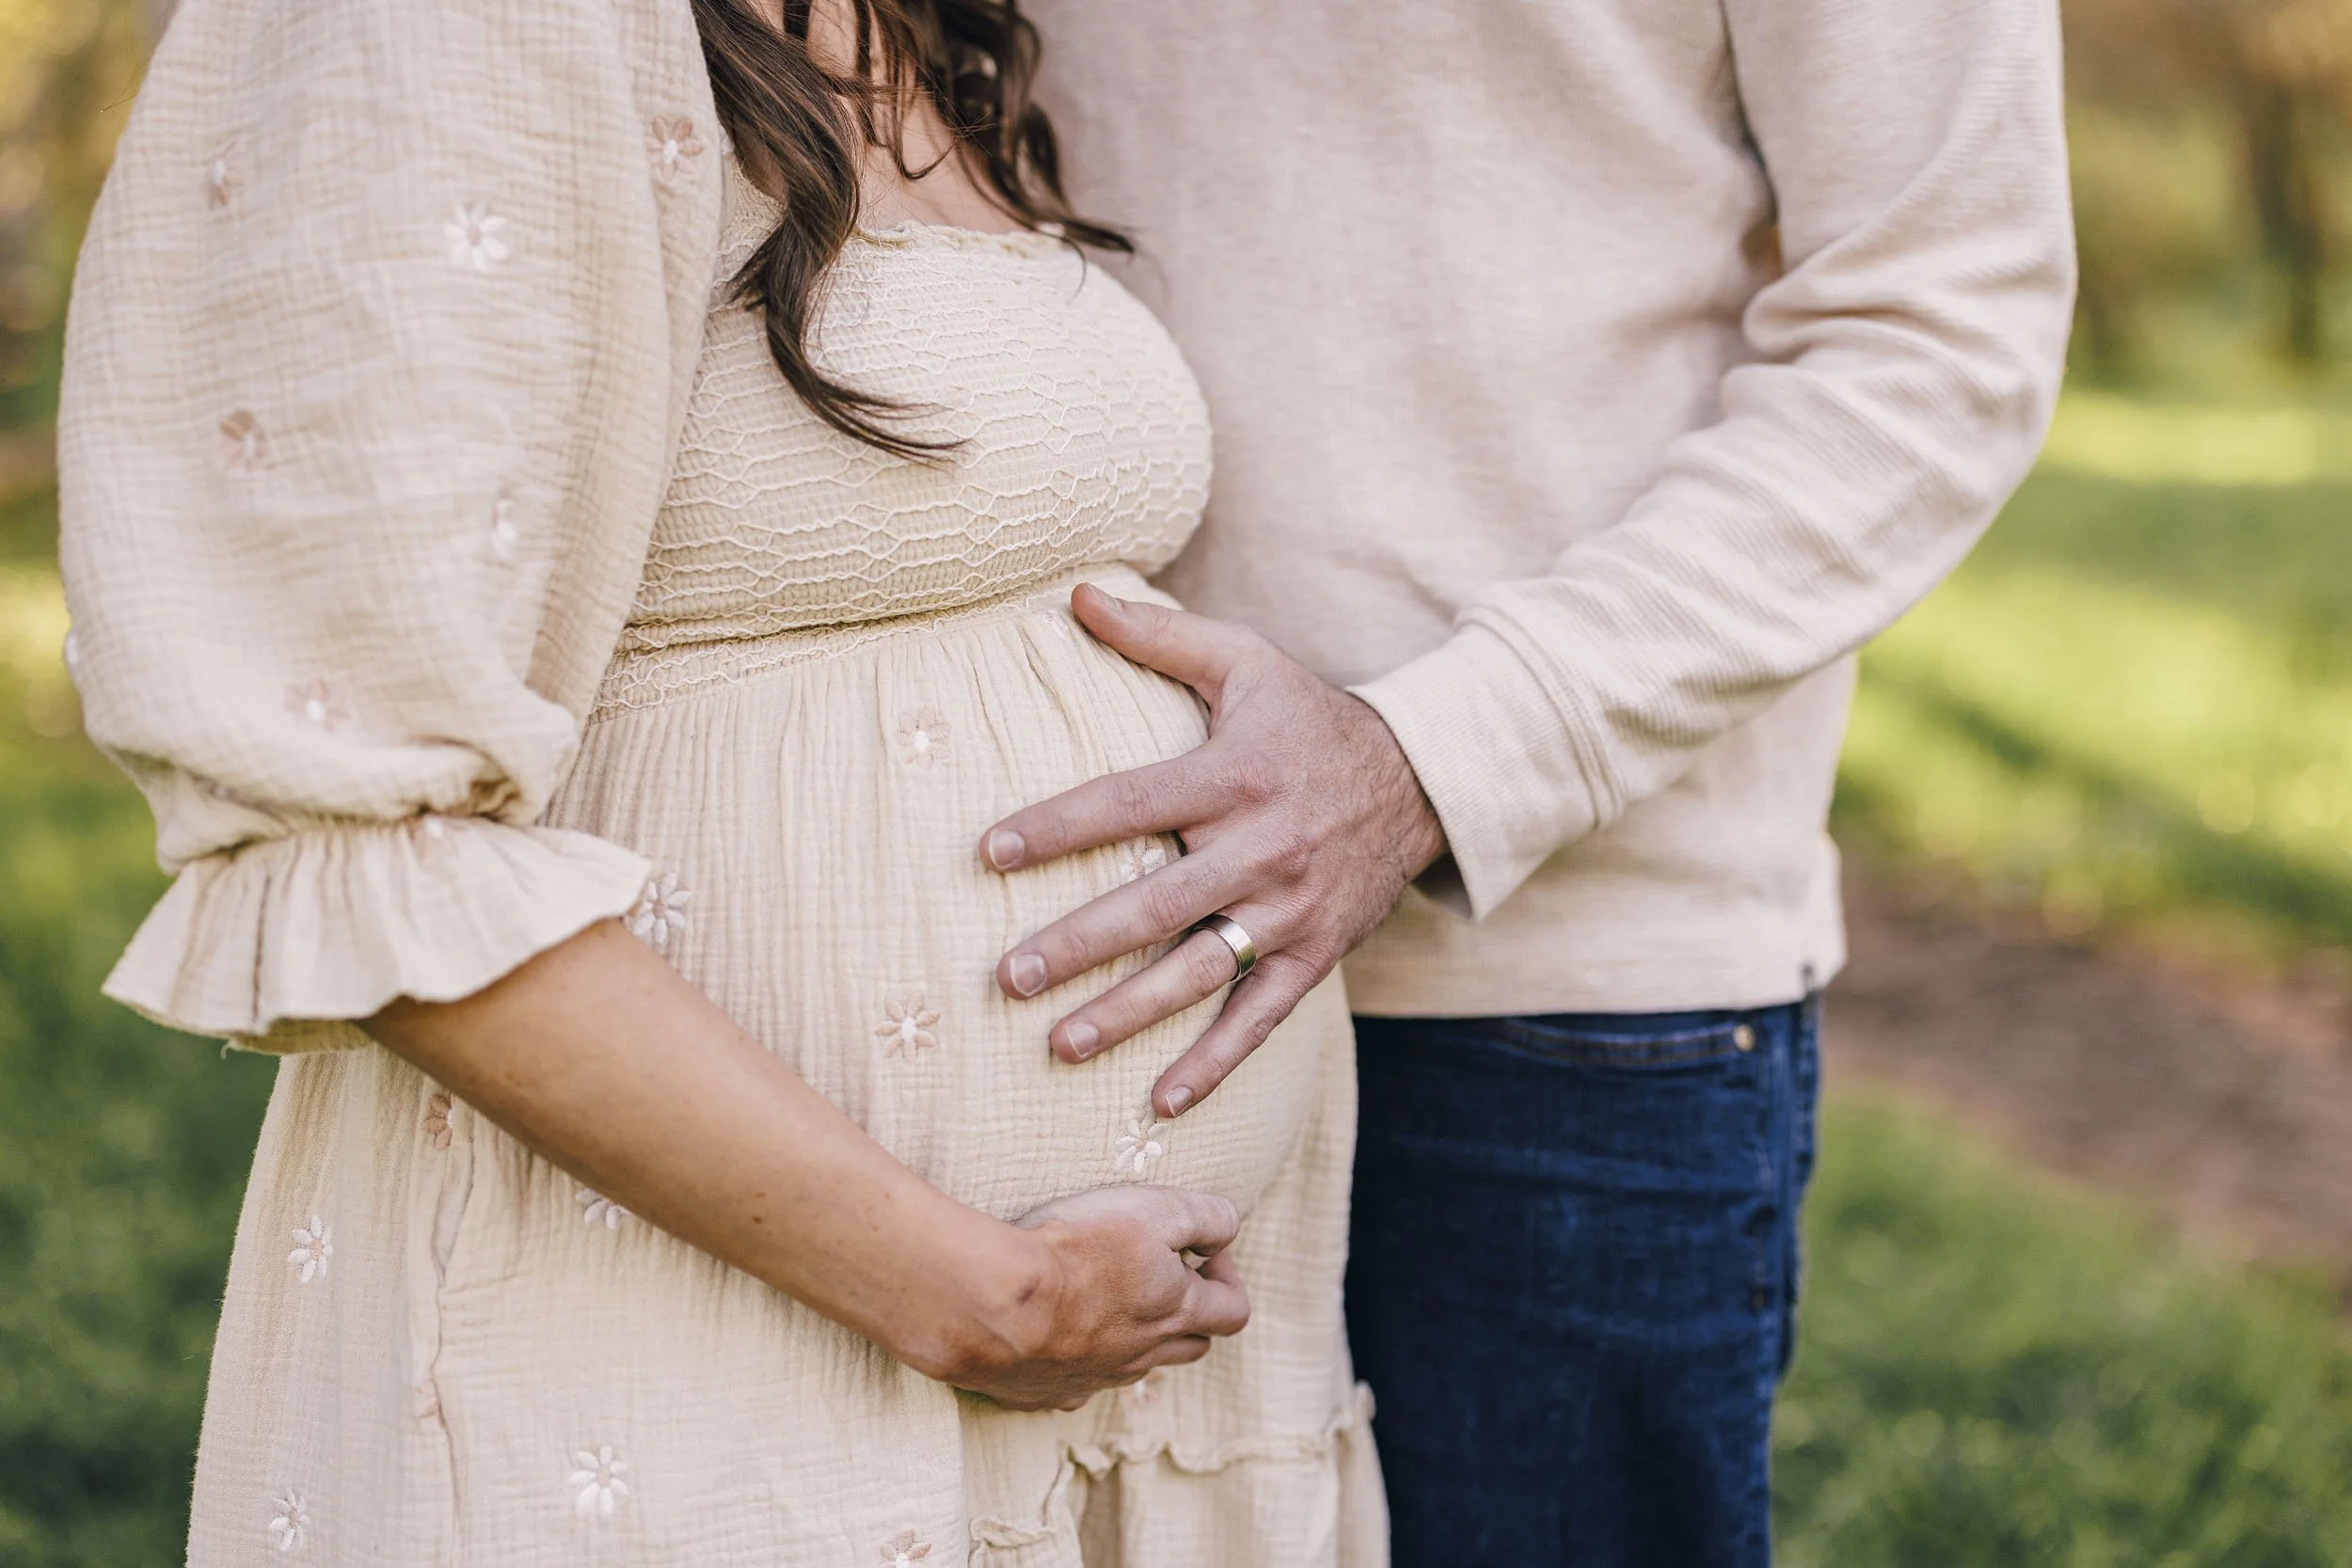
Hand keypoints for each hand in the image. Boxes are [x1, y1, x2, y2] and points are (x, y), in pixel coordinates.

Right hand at [931, 1185, 1250, 1410]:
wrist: (992, 1302)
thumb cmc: (1077, 1248)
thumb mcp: (1157, 1210)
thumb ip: (1208, 1217)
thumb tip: (1227, 1232)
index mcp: (1175, 1314)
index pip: (1234, 1311)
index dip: (1226, 1276)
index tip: (1195, 1250)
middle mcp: (1143, 1356)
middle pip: (1191, 1346)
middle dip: (1187, 1310)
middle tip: (1154, 1272)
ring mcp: (1094, 1380)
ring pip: (1134, 1365)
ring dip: (1132, 1334)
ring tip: (1099, 1295)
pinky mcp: (1047, 1392)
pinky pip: (1075, 1381)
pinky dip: (1075, 1357)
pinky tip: (1049, 1328)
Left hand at [981, 584, 1446, 1117]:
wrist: (1424, 780)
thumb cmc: (1309, 718)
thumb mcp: (1245, 662)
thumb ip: (1158, 634)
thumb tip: (1073, 593)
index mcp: (1233, 776)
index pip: (1129, 802)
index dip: (1059, 827)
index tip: (990, 851)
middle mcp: (1262, 848)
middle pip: (1156, 904)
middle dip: (1078, 945)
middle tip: (1007, 976)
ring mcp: (1291, 912)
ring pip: (1199, 972)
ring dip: (1127, 1014)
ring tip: (1058, 1044)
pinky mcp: (1315, 957)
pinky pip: (1258, 1018)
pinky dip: (1213, 1063)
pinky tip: (1159, 1101)